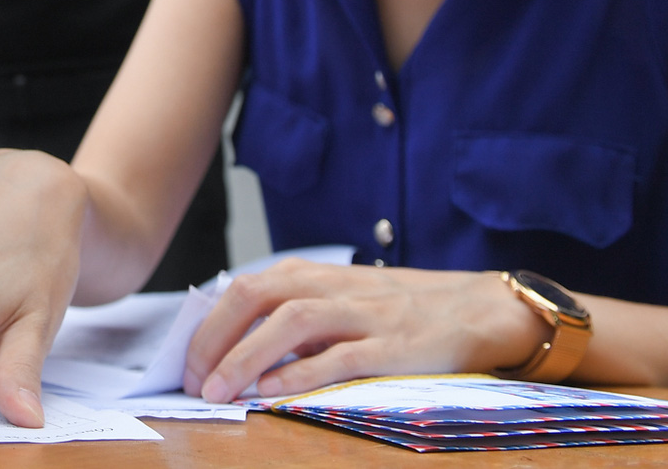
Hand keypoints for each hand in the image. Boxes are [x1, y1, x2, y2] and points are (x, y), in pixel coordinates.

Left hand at [183, 260, 550, 401]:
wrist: (481, 309)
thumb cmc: (402, 311)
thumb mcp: (342, 300)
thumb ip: (295, 315)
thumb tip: (232, 345)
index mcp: (315, 275)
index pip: (244, 288)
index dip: (207, 324)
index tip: (185, 363)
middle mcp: (333, 286)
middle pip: (256, 296)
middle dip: (214, 338)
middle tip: (192, 380)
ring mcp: (364, 314)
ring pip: (291, 321)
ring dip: (245, 355)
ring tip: (217, 390)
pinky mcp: (394, 345)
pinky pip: (340, 356)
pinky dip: (301, 372)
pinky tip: (272, 392)